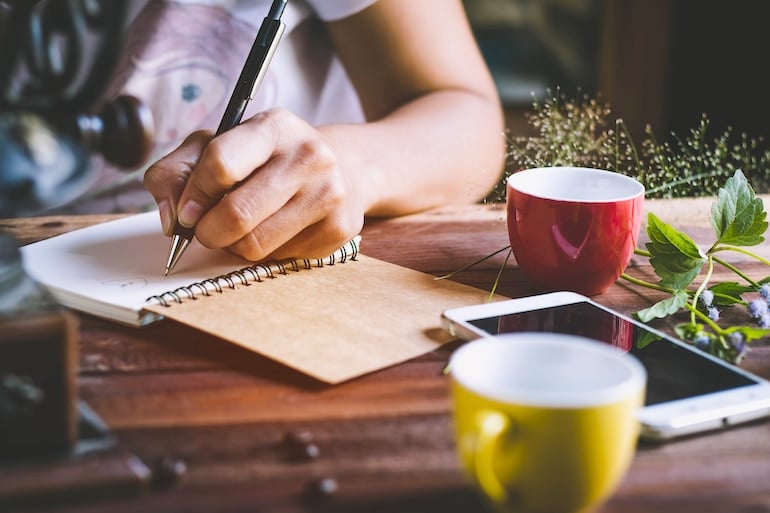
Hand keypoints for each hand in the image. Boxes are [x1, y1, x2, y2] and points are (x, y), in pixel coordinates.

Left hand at [144, 108, 364, 260]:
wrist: (341, 170)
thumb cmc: (265, 161)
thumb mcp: (217, 146)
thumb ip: (177, 172)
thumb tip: (173, 217)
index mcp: (275, 126)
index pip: (220, 164)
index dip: (193, 196)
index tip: (187, 211)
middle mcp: (309, 156)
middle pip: (237, 215)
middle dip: (209, 231)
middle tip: (208, 229)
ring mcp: (329, 193)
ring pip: (254, 245)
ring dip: (236, 245)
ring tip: (245, 227)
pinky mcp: (338, 229)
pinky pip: (278, 259)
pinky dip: (266, 252)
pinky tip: (276, 231)